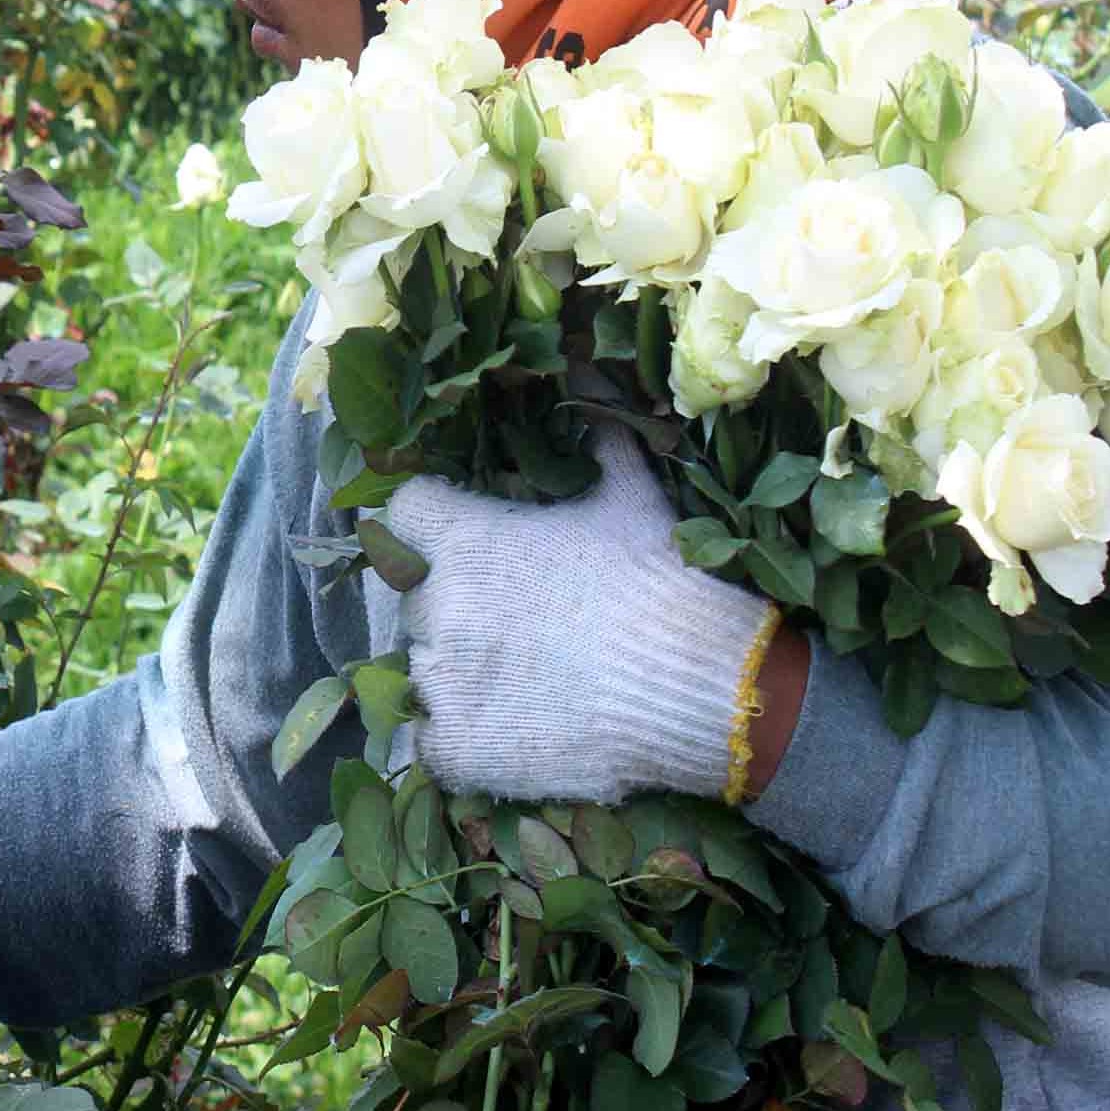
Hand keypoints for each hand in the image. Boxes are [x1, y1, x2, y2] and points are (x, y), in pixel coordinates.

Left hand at [361, 426, 782, 805]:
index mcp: (465, 540)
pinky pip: (431, 740)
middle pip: (417, 596)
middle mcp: (438, 607)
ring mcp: (443, 682)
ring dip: (459, 668)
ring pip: (423, 668)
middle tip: (516, 616)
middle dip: (456, 601)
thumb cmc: (664, 581)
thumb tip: (583, 363)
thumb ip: (594, 434)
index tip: (460, 537)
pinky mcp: (460, 747)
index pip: (402, 514)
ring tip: (524, 675)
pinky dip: (459, 735)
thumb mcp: (630, 494)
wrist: (707, 687)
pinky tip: (509, 725)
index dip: (431, 524)